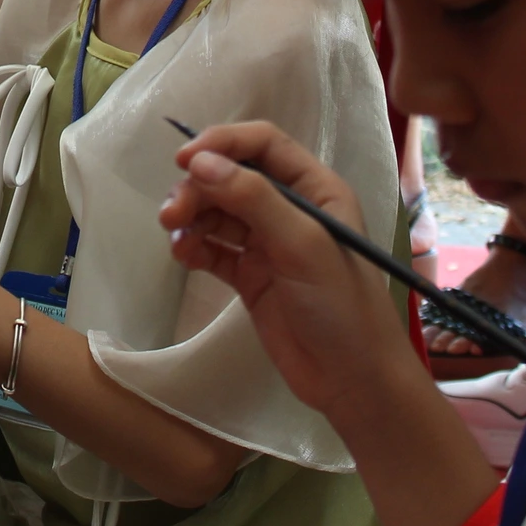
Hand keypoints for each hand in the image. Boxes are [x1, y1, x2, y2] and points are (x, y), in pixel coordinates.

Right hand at [157, 121, 408, 417]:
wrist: (354, 383)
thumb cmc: (342, 306)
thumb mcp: (302, 245)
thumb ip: (253, 198)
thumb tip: (199, 162)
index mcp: (317, 190)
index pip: (263, 144)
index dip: (222, 143)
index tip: (183, 160)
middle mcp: (291, 209)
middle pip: (232, 176)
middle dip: (198, 188)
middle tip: (171, 214)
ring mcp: (268, 243)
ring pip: (217, 211)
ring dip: (191, 216)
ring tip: (175, 238)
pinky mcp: (250, 275)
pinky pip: (213, 247)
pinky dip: (194, 246)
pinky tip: (185, 256)